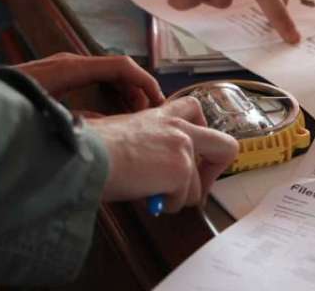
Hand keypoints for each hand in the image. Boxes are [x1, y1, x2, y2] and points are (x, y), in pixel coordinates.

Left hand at [14, 53, 162, 110]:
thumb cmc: (4, 108)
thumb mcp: (43, 118)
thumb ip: (78, 122)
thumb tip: (111, 133)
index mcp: (70, 68)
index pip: (120, 66)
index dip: (144, 82)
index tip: (159, 103)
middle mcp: (68, 63)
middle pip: (116, 69)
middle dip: (138, 90)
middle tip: (151, 115)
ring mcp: (61, 69)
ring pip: (105, 75)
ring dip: (124, 93)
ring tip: (137, 117)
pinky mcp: (55, 79)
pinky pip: (92, 81)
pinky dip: (109, 94)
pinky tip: (112, 116)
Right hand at [88, 97, 238, 211]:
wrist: (88, 154)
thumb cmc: (94, 146)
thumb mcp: (126, 131)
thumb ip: (151, 143)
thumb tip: (155, 171)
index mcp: (163, 114)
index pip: (195, 109)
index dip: (200, 136)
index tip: (190, 154)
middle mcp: (179, 127)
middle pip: (226, 146)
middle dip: (215, 171)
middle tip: (195, 185)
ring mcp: (184, 148)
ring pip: (198, 187)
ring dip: (176, 197)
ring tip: (151, 192)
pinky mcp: (181, 170)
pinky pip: (182, 201)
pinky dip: (165, 205)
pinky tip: (146, 196)